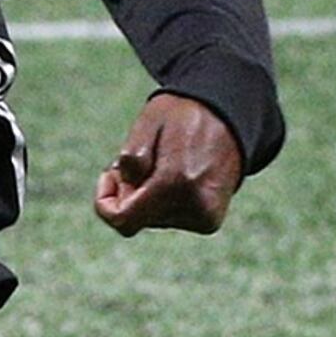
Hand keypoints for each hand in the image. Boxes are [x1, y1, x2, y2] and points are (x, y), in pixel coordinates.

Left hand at [94, 90, 242, 236]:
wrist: (230, 117)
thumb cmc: (183, 115)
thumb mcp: (149, 122)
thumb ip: (131, 158)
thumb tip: (127, 195)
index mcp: (176, 181)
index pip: (124, 220)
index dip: (105, 202)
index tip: (111, 173)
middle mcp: (195, 206)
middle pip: (138, 217)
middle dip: (131, 192)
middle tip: (144, 158)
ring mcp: (205, 217)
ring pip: (153, 219)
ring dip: (149, 195)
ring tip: (165, 164)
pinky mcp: (210, 221)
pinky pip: (170, 218)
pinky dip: (165, 201)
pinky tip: (176, 176)